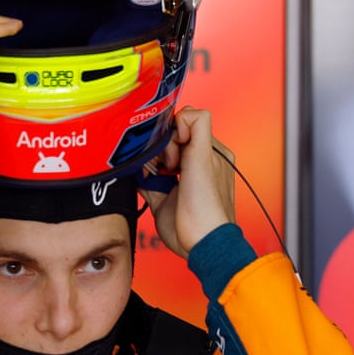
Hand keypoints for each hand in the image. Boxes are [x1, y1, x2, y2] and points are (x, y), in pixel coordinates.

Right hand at [140, 106, 235, 258]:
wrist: (199, 240)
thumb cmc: (208, 204)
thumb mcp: (204, 156)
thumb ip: (197, 125)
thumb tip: (183, 114)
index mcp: (211, 152)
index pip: (187, 125)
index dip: (178, 132)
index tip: (180, 148)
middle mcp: (195, 164)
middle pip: (168, 140)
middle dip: (163, 148)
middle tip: (170, 166)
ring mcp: (178, 180)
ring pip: (155, 157)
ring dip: (151, 162)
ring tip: (159, 175)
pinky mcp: (163, 196)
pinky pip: (146, 178)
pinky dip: (143, 177)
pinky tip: (148, 181)